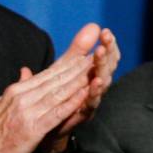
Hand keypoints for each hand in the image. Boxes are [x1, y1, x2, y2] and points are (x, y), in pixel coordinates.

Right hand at [0, 52, 91, 152]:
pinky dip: (71, 102)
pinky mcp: (32, 128)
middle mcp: (22, 97)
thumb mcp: (0, 104)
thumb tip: (24, 73)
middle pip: (54, 79)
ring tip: (94, 70)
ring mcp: (27, 112)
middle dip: (76, 67)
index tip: (82, 55)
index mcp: (15, 91)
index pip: (46, 74)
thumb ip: (16, 89)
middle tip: (95, 56)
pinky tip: (84, 95)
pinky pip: (56, 112)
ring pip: (58, 92)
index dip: (66, 64)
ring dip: (78, 81)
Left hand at [52, 24, 119, 138]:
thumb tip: (92, 26)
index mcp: (90, 74)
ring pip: (102, 83)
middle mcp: (95, 86)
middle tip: (106, 40)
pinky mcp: (83, 114)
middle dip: (107, 53)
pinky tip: (95, 83)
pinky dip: (93, 93)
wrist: (44, 127)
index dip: (107, 44)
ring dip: (102, 69)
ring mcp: (91, 100)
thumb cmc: (56, 97)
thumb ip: (75, 52)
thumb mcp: (64, 70)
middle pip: (107, 67)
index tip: (106, 31)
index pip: (104, 55)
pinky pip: (91, 103)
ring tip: (100, 57)